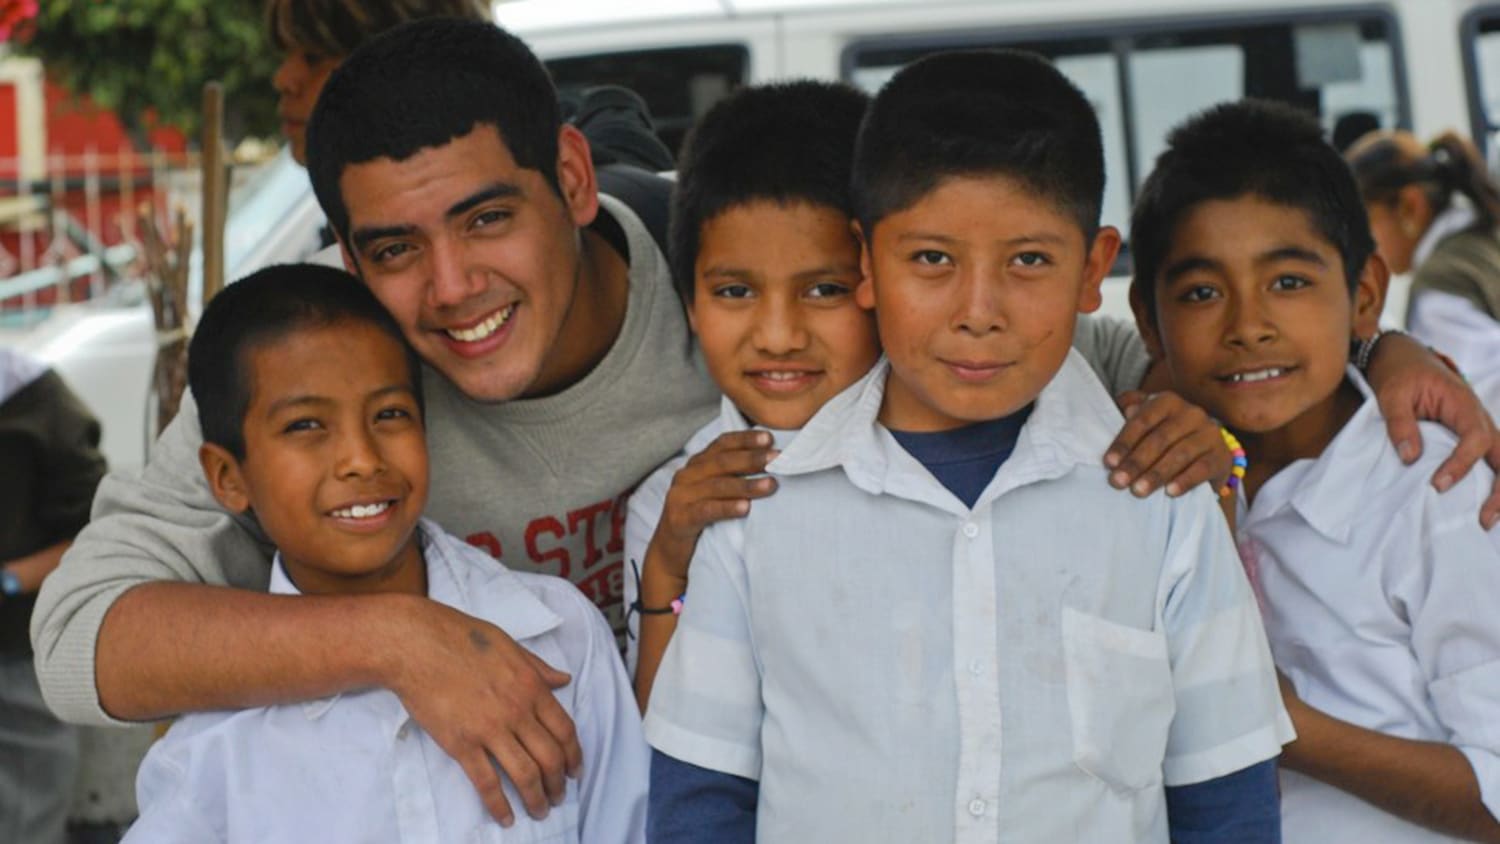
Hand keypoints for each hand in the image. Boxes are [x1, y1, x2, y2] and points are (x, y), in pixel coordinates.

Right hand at [387, 599, 581, 827]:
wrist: (418, 645)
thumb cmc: (462, 637)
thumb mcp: (509, 645)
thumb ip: (538, 667)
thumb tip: (564, 680)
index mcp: (531, 687)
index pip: (564, 730)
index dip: (574, 755)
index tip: (575, 771)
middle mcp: (517, 711)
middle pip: (550, 757)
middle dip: (558, 783)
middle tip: (558, 797)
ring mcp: (490, 730)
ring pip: (525, 774)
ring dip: (536, 798)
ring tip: (539, 811)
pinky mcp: (462, 744)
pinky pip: (487, 782)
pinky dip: (499, 805)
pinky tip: (505, 817)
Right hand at [650, 430, 777, 578]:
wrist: (671, 550)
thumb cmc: (702, 516)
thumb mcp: (715, 491)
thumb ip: (733, 475)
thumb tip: (772, 462)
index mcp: (697, 464)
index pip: (722, 444)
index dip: (745, 439)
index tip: (770, 439)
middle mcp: (686, 475)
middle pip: (722, 462)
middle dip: (752, 459)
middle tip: (778, 459)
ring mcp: (680, 496)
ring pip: (717, 486)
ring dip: (747, 485)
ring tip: (771, 484)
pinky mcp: (679, 518)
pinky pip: (706, 510)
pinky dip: (727, 508)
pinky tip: (746, 508)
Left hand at [1105, 391, 1229, 497]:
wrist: (1205, 456)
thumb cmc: (1165, 438)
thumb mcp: (1147, 424)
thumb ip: (1131, 415)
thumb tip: (1122, 409)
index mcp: (1168, 401)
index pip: (1142, 420)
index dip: (1124, 442)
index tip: (1109, 463)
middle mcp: (1191, 413)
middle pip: (1159, 439)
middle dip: (1136, 462)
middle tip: (1118, 482)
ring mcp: (1209, 433)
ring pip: (1180, 454)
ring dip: (1156, 474)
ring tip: (1138, 491)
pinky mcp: (1222, 456)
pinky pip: (1202, 468)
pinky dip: (1185, 481)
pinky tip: (1170, 492)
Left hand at [1366, 336, 1499, 527]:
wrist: (1402, 357)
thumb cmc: (1399, 374)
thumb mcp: (1391, 394)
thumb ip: (1400, 424)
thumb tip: (1410, 458)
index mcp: (1462, 403)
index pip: (1474, 438)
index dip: (1460, 464)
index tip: (1437, 484)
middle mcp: (1477, 417)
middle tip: (1485, 519)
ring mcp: (1477, 427)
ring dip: (1499, 489)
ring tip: (1488, 521)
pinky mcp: (1469, 437)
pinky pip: (1487, 460)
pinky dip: (1489, 481)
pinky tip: (1482, 506)